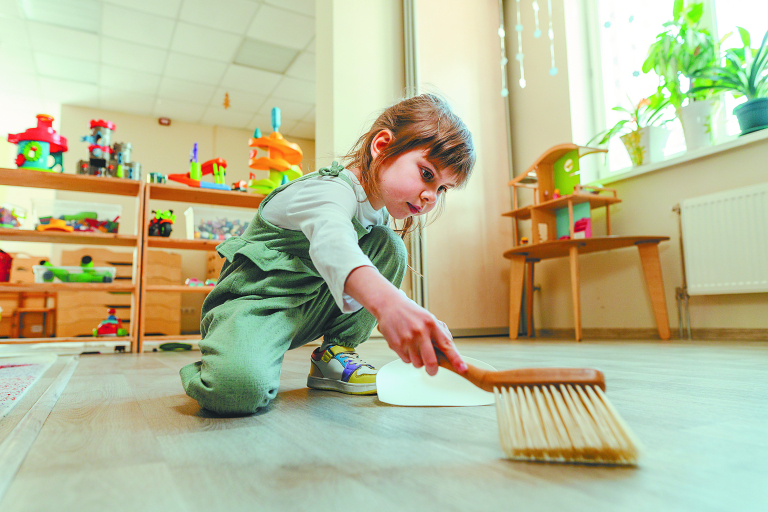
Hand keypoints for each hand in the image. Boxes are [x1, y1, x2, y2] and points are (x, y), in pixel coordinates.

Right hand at [343, 266, 466, 375]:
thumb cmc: (411, 313)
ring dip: (419, 361)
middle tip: (433, 370)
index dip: (456, 359)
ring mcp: (407, 339)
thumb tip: (449, 349)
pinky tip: (406, 346)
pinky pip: (407, 360)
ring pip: (418, 363)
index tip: (462, 368)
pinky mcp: (396, 345)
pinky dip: (408, 357)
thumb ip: (440, 333)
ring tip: (415, 348)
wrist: (389, 305)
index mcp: (431, 323)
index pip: (446, 344)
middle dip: (433, 370)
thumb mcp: (429, 318)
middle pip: (431, 361)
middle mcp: (420, 331)